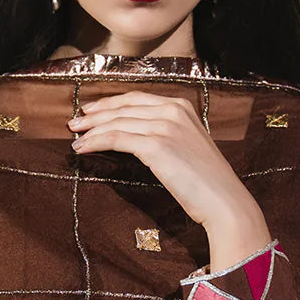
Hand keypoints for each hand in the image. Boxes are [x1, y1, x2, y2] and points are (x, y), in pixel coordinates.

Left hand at [67, 89, 269, 261]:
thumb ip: (167, 134)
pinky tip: (82, 149)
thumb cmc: (207, 182)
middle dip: (95, 114)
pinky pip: (116, 138)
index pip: (136, 98)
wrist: (224, 201)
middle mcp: (173, 110)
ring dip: (91, 130)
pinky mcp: (156, 146)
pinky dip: (95, 142)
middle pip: (123, 107)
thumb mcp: (188, 146)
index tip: (91, 111)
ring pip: (116, 122)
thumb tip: (135, 136)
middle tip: (74, 123)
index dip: (109, 103)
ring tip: (75, 138)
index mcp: (182, 106)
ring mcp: (165, 126)